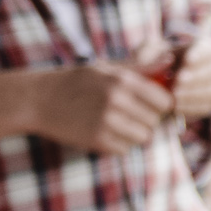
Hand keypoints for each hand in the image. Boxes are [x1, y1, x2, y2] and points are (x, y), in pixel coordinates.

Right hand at [31, 61, 174, 154]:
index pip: (165, 101)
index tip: (149, 104)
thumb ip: (140, 67)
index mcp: (122, 80)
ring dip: (134, 133)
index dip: (160, 104)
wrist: (39, 99)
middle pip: (155, 121)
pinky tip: (104, 132)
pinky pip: (125, 149)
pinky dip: (118, 144)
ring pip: (143, 137)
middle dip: (146, 119)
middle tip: (128, 113)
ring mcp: (107, 122)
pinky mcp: (98, 141)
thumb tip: (171, 61)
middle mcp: (117, 101)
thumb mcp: (106, 68)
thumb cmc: (77, 81)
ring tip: (116, 122)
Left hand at [166, 33, 210, 120]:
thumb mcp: (157, 50)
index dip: (201, 55)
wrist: (167, 78)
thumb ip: (159, 53)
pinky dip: (192, 107)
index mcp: (208, 49)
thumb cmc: (161, 60)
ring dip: (194, 93)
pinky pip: (208, 107)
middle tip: (180, 80)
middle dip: (198, 76)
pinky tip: (177, 105)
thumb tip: (168, 59)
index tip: (188, 59)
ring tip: (176, 95)